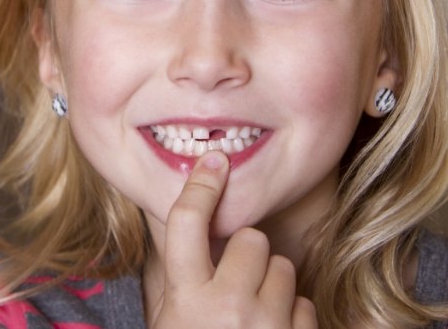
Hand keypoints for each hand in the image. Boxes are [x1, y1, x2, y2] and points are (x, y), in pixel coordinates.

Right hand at [150, 152, 316, 327]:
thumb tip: (193, 214)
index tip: (214, 161)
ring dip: (271, 283)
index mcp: (186, 298)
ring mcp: (267, 326)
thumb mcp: (169, 316)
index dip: (201, 185)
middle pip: (251, 237)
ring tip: (254, 310)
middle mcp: (227, 308)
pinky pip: (305, 304)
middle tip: (235, 279)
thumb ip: (180, 273)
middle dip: (246, 252)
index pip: (187, 221)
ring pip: (283, 267)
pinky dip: (291, 314)